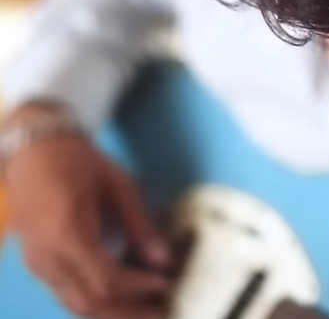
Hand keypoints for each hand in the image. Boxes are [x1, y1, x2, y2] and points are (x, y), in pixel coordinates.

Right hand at [2, 103, 172, 318]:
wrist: (35, 150)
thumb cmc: (80, 161)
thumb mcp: (118, 184)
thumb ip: (140, 225)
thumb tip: (164, 260)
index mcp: (67, 232)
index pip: (106, 280)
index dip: (139, 289)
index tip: (167, 283)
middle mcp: (47, 256)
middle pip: (90, 303)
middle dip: (130, 312)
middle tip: (164, 310)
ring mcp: (38, 264)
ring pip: (77, 305)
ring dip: (114, 312)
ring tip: (148, 308)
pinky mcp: (39, 264)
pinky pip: (69, 293)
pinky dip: (98, 300)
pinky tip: (124, 295)